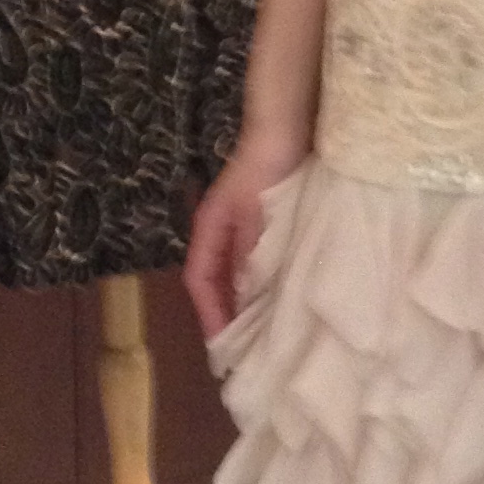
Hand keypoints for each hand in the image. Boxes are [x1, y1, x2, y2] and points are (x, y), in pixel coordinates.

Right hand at [183, 131, 306, 339]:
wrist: (285, 132)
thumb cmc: (267, 172)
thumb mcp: (255, 219)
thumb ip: (247, 256)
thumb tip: (243, 299)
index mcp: (209, 229)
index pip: (199, 280)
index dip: (208, 312)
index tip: (221, 344)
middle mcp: (220, 232)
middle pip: (213, 281)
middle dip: (222, 314)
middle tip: (238, 350)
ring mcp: (239, 227)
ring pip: (234, 274)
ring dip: (241, 301)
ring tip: (257, 334)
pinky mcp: (262, 223)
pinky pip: (253, 262)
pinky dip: (260, 283)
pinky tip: (276, 298)